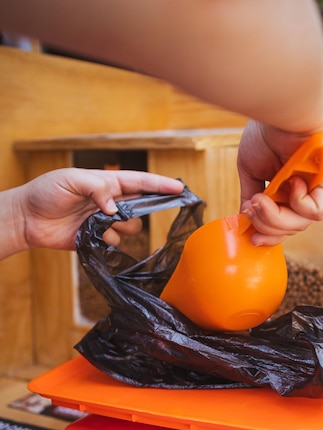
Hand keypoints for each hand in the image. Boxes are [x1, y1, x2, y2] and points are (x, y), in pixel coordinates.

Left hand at [17, 168, 183, 250]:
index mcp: (107, 182)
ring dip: (123, 227)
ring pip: (131, 227)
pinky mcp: (98, 238)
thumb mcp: (70, 180)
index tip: (180, 188)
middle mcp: (110, 201)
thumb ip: (96, 188)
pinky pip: (116, 242)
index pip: (141, 182)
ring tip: (102, 224)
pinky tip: (94, 235)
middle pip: (141, 206)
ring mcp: (105, 221)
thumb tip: (113, 209)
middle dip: (143, 209)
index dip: (161, 185)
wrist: (28, 218)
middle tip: (131, 211)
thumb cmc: (46, 192)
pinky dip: (109, 240)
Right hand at [238, 118, 322, 245]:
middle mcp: (307, 191)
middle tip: (252, 208)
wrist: (277, 108)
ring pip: (302, 224)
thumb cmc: (266, 132)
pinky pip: (318, 211)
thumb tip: (245, 218)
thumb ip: (252, 197)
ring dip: (276, 217)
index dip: (268, 235)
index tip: (252, 237)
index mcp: (289, 190)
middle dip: (267, 225)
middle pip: (291, 228)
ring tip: (261, 198)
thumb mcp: (253, 171)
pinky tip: (291, 183)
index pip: (283, 224)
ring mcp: (321, 187)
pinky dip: (299, 204)